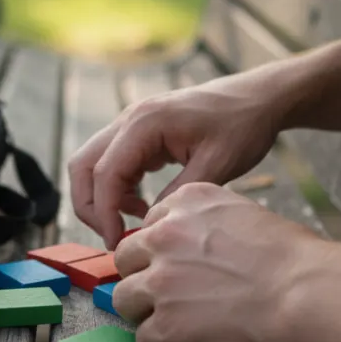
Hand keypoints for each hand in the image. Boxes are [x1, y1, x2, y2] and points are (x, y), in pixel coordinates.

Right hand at [68, 69, 292, 248]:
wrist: (257, 98)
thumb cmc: (242, 126)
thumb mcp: (216, 166)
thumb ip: (176, 196)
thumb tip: (146, 226)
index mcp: (145, 123)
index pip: (104, 173)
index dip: (104, 212)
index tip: (117, 242)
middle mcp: (130, 119)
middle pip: (82, 166)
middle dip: (90, 206)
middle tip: (113, 236)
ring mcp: (132, 124)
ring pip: (93, 165)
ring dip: (102, 198)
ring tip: (131, 223)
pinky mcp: (140, 134)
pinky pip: (113, 164)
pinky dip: (117, 189)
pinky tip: (144, 206)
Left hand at [111, 182, 326, 341]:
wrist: (307, 291)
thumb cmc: (290, 258)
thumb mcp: (241, 213)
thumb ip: (205, 223)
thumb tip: (192, 246)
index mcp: (185, 203)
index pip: (147, 226)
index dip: (159, 250)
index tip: (171, 263)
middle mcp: (164, 236)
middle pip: (126, 259)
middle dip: (142, 276)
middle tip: (166, 293)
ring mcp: (161, 282)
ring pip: (124, 299)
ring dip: (145, 312)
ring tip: (174, 319)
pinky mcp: (167, 324)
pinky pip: (144, 338)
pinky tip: (186, 340)